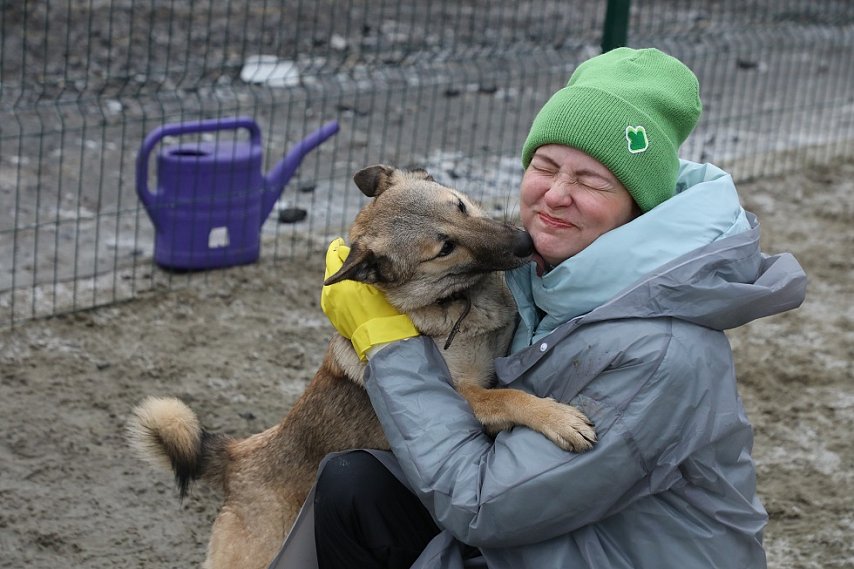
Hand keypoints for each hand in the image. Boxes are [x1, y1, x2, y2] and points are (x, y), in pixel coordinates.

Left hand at [321, 238, 418, 359]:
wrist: (381, 339)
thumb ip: (360, 265)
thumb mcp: (374, 282)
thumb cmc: (383, 308)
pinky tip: (353, 294)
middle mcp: (329, 293)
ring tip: (355, 278)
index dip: (341, 247)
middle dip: (341, 262)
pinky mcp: (333, 316)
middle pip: (331, 267)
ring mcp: (329, 306)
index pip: (334, 253)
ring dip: (341, 278)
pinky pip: (334, 297)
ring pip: (332, 283)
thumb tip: (351, 253)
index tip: (347, 244)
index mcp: (338, 281)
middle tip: (355, 260)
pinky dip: (341, 292)